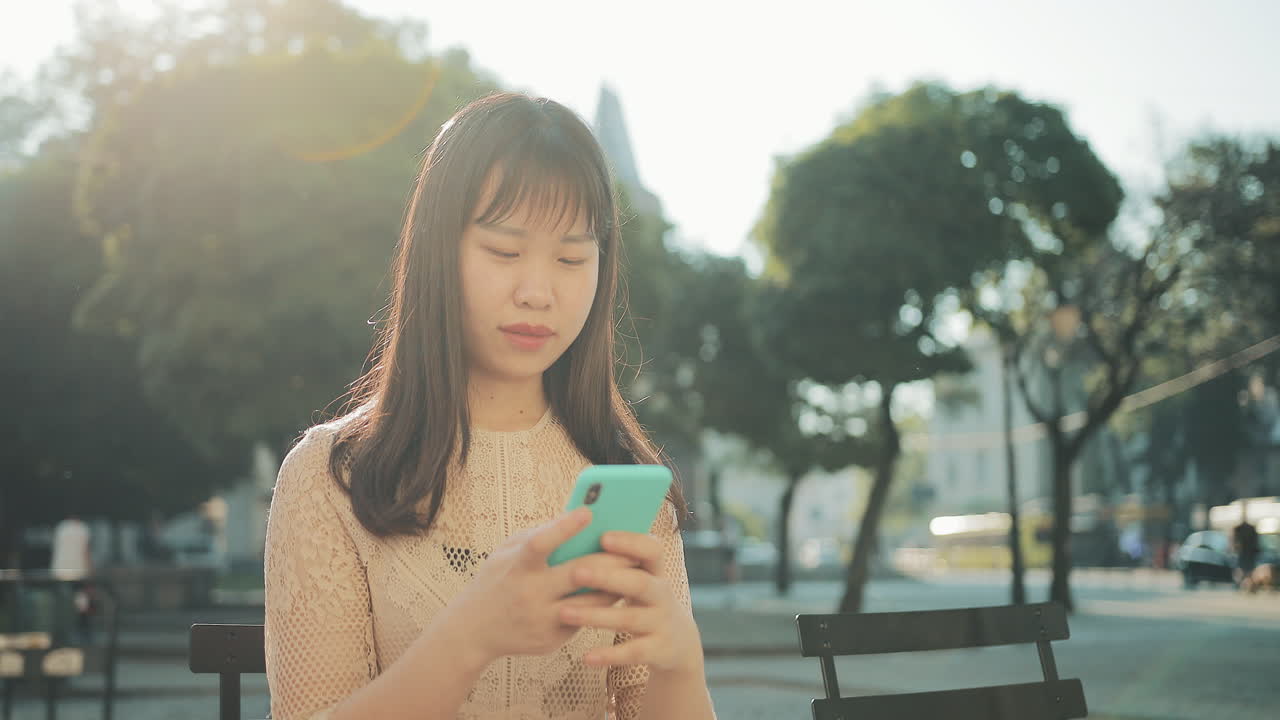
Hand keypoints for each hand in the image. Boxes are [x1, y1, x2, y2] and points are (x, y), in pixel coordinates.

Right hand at [450, 508, 635, 661]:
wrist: (473, 631)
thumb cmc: (496, 580)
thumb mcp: (506, 553)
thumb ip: (537, 535)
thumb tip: (574, 518)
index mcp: (516, 567)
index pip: (540, 544)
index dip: (564, 528)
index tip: (588, 512)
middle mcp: (528, 594)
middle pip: (577, 575)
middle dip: (611, 561)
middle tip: (635, 549)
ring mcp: (541, 620)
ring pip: (590, 602)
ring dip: (614, 586)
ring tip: (634, 572)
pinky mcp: (550, 640)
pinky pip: (584, 620)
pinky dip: (602, 606)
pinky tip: (617, 594)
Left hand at [556, 530, 702, 674]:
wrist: (679, 643)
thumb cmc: (646, 601)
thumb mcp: (642, 579)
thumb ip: (619, 563)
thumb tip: (577, 538)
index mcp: (656, 571)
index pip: (652, 550)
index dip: (630, 542)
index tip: (603, 537)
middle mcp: (662, 594)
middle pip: (638, 583)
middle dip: (607, 577)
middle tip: (575, 572)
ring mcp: (662, 623)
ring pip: (629, 618)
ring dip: (596, 616)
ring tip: (565, 612)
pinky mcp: (658, 650)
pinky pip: (632, 653)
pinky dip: (609, 655)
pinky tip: (586, 657)